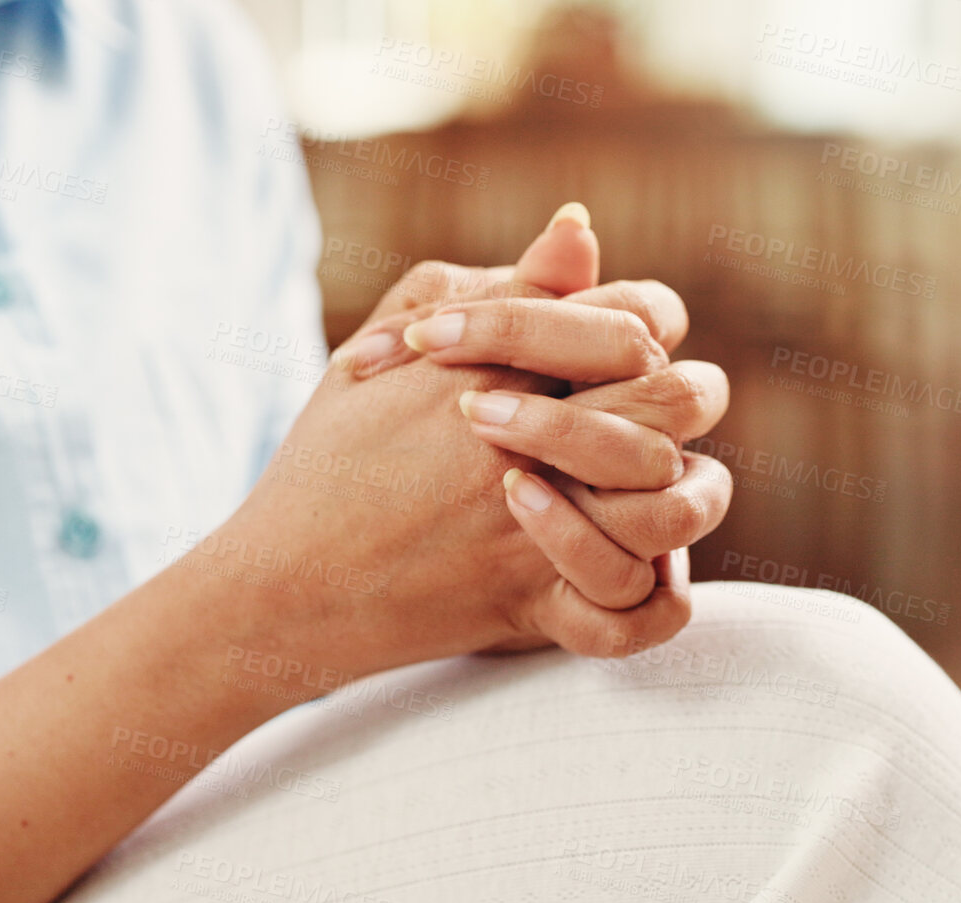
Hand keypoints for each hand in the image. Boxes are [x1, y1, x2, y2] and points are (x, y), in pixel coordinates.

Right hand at [339, 206, 733, 633]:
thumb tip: (580, 229)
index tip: (609, 348)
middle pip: (678, 398)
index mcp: (499, 372)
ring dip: (680, 490)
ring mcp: (538, 535)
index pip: (635, 316)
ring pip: (680, 505)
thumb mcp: (391, 348)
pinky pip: (637, 614)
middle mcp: (531, 450)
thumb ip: (494, 290)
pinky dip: (655, 590)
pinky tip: (637, 559)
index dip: (643, 323)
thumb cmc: (329, 458)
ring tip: (648, 486)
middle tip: (642, 412)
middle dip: (678, 395)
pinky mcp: (533, 609)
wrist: (280, 583)